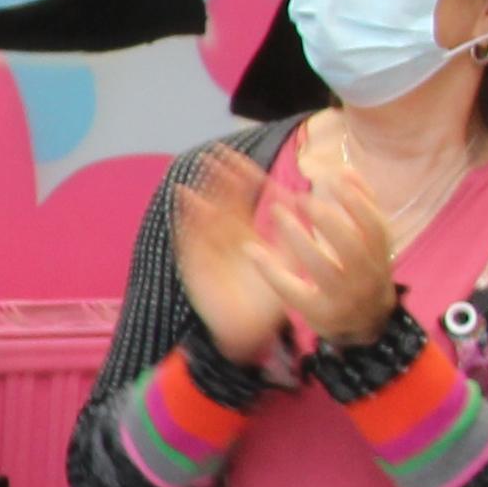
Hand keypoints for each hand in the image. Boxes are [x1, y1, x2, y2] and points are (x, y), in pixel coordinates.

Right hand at [169, 148, 287, 359]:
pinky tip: (185, 194)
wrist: (244, 336)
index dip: (244, 177)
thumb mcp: (287, 267)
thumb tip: (302, 205)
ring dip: (203, 188)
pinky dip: (187, 214)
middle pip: (222, 200)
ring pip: (206, 212)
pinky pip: (191, 234)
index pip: (246, 201)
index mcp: (248, 236)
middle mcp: (227, 238)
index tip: (242, 156)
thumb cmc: (266, 304)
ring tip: (202, 165)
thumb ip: (294, 238)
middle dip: (220, 175)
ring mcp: (210, 248)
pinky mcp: (197, 261)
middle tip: (218, 150)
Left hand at [251, 122, 401, 344]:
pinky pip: (291, 289)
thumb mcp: (372, 242)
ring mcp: (342, 298)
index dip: (358, 201)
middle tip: (301, 196)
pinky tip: (253, 250)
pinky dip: (271, 270)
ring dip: (297, 236)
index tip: (334, 178)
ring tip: (277, 211)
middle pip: (351, 246)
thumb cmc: (363, 271)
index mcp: (380, 257)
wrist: (366, 324)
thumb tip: (346, 169)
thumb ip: (363, 206)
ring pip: (320, 265)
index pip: (375, 227)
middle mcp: (366, 278)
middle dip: (326, 218)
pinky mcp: (317, 312)